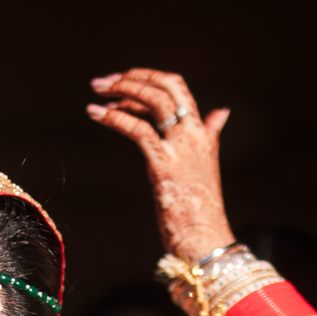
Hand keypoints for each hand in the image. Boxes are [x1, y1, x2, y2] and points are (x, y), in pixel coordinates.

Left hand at [85, 68, 234, 261]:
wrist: (205, 238)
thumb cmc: (201, 208)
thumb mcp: (206, 163)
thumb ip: (211, 133)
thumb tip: (221, 112)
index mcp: (203, 133)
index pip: (178, 88)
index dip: (149, 79)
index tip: (123, 81)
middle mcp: (195, 134)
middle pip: (166, 86)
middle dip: (132, 77)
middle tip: (103, 82)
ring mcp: (181, 147)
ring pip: (154, 100)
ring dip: (122, 90)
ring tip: (97, 92)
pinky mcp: (164, 163)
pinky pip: (138, 129)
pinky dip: (114, 117)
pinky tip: (95, 114)